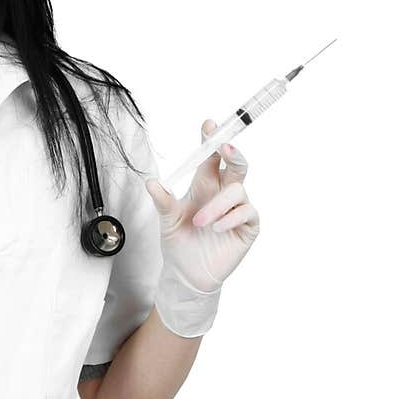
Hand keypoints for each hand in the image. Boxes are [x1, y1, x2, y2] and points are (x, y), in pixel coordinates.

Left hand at [145, 118, 260, 292]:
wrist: (187, 273)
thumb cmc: (179, 242)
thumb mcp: (167, 220)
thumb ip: (163, 201)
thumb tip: (150, 182)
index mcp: (205, 184)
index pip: (211, 157)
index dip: (212, 140)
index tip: (209, 125)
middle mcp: (223, 192)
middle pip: (236, 164)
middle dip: (232, 152)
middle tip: (224, 146)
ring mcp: (237, 208)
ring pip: (238, 190)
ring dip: (217, 204)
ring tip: (200, 222)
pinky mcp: (247, 226)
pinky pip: (247, 212)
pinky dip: (231, 217)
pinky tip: (217, 228)